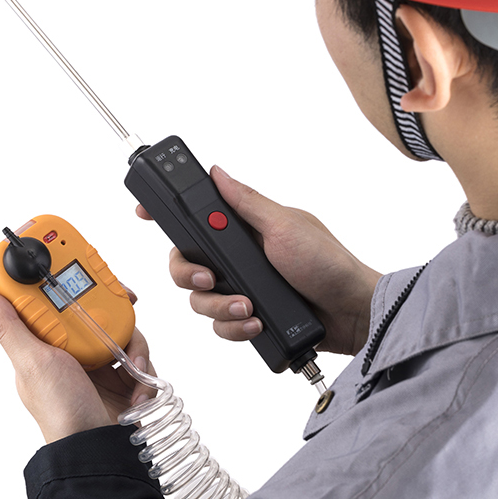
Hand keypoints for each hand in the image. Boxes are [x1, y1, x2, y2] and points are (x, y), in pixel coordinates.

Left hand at [0, 287, 155, 443]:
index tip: (74, 260)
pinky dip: (142, 368)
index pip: (51, 298)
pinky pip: (138, 353)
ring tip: (129, 364)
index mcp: (44, 343)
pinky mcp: (121, 374)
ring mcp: (97, 362)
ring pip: (120, 327)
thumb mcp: (32, 363)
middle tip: (122, 302)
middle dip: (111, 307)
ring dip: (132, 344)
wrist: (97, 448)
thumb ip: (9, 328)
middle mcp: (70, 349)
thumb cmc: (60, 412)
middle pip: (93, 307)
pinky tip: (135, 385)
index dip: (62, 277)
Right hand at [136, 166, 380, 355]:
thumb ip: (246, 203)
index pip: (196, 217)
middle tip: (210, 279)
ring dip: (220, 306)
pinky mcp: (250, 318)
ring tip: (250, 307)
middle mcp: (238, 259)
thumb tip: (217, 172)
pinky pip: (221, 326)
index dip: (167, 215)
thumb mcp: (285, 226)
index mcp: (244, 230)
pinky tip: (258, 322)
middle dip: (191, 275)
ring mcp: (242, 289)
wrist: (353, 314)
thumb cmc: (328, 264)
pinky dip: (236, 326)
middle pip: (186, 265)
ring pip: (200, 301)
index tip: (144, 212)